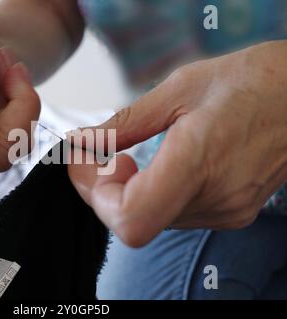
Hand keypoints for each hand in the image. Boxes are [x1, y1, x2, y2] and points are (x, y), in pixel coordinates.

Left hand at [68, 41, 286, 246]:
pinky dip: (149, 195)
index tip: (83, 164)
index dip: (94, 195)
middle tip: (94, 157)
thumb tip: (83, 142)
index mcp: (199, 160)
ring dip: (124, 193)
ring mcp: (226, 210)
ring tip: (125, 158)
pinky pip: (172, 215)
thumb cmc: (252, 81)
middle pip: (133, 221)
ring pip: (150, 220)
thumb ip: (124, 124)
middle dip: (100, 191)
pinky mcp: (232, 212)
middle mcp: (215, 197)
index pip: (131, 218)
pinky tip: (153, 168)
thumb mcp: (178, 89)